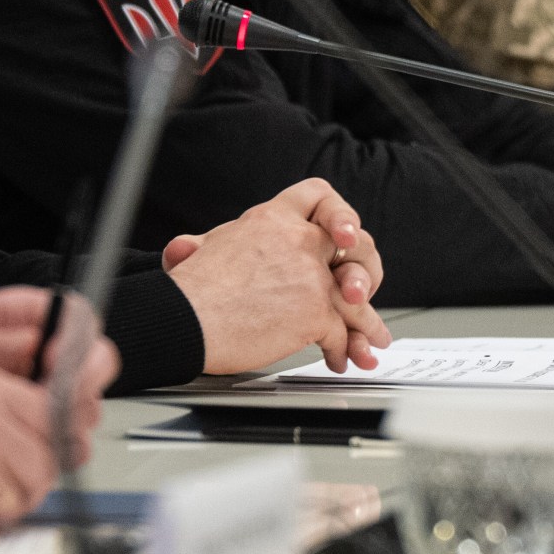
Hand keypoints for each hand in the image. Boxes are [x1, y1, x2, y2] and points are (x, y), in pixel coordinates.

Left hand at [0, 286, 118, 438]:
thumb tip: (34, 339)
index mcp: (20, 317)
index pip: (76, 316)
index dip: (77, 337)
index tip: (57, 360)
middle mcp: (40, 352)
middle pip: (93, 362)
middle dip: (80, 384)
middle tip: (52, 403)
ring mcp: (43, 392)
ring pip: (87, 403)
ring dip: (70, 417)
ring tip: (30, 428)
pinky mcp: (39, 428)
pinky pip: (69, 435)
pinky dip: (58, 444)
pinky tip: (29, 447)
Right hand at [161, 178, 390, 373]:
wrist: (184, 319)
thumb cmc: (188, 292)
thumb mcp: (201, 249)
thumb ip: (212, 245)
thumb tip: (185, 249)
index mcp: (271, 219)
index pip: (318, 196)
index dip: (338, 214)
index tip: (341, 235)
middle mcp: (296, 240)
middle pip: (354, 246)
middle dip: (364, 273)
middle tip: (361, 292)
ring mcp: (310, 276)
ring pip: (356, 297)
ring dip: (366, 323)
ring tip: (369, 341)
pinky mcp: (314, 312)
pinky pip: (341, 332)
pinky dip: (343, 349)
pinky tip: (337, 358)